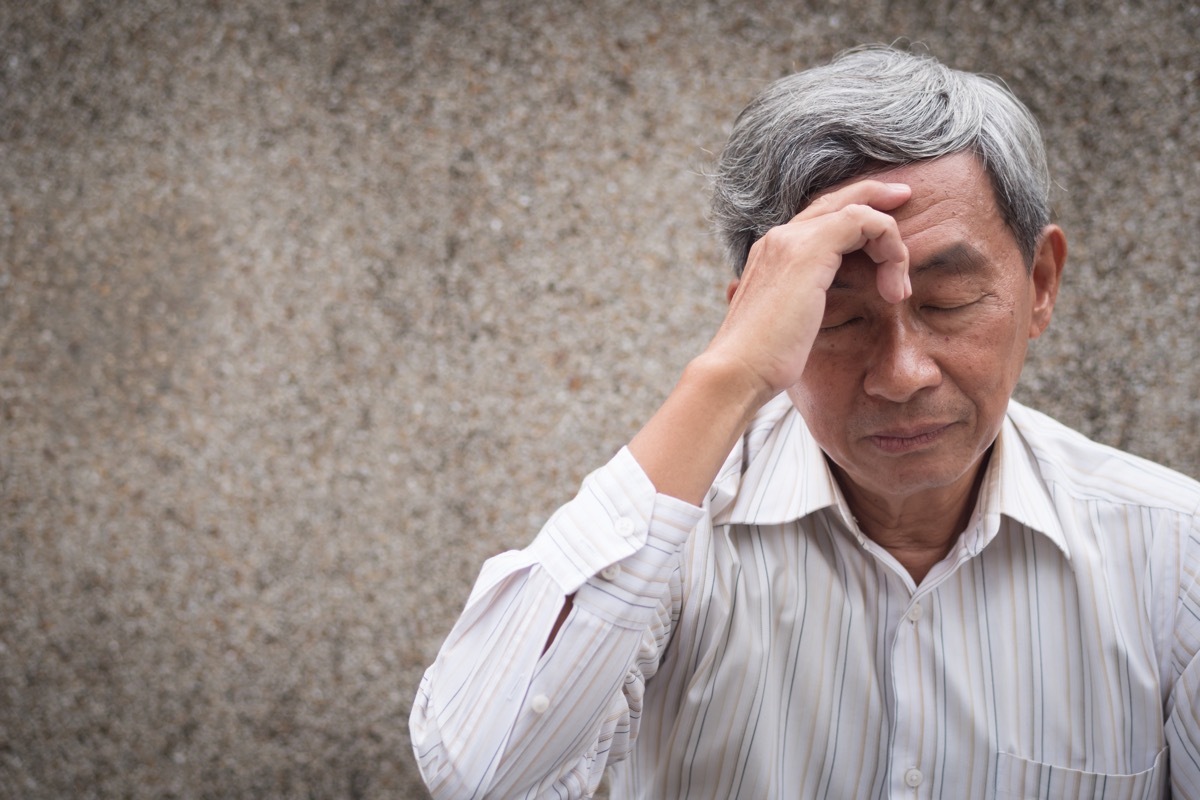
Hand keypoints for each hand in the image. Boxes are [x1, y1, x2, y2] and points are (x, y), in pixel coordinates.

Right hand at [702, 179, 912, 400]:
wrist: (737, 371)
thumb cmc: (761, 363)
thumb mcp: (786, 326)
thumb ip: (796, 307)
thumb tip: (800, 315)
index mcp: (771, 254)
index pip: (819, 217)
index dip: (855, 214)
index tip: (887, 239)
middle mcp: (779, 238)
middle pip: (837, 200)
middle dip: (876, 196)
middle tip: (905, 199)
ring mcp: (791, 240)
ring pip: (857, 209)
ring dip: (891, 244)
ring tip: (898, 290)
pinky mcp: (810, 249)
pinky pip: (865, 221)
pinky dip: (890, 248)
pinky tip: (893, 289)